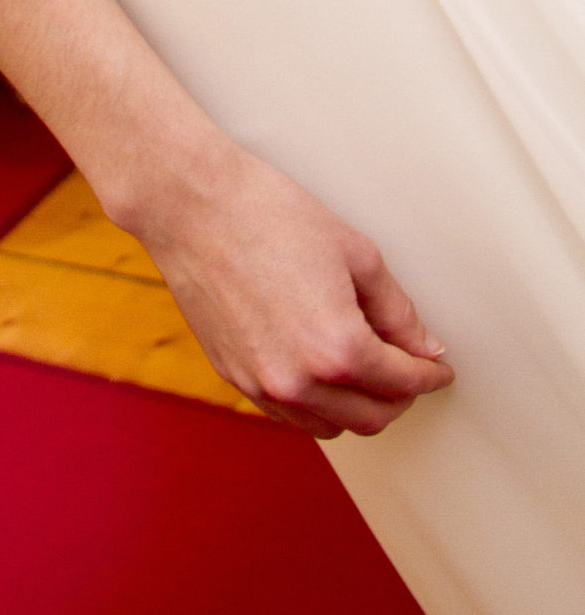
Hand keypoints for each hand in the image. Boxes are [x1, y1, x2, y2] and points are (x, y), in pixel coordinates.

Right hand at [129, 141, 453, 437]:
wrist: (191, 204)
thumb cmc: (268, 213)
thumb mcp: (354, 253)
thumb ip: (396, 310)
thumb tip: (423, 346)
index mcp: (337, 349)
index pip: (403, 382)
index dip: (429, 374)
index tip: (438, 368)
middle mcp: (300, 380)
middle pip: (373, 417)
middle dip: (400, 396)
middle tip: (409, 369)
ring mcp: (262, 384)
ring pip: (332, 426)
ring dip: (358, 407)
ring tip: (366, 372)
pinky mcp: (233, 376)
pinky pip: (289, 415)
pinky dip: (316, 405)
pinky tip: (321, 372)